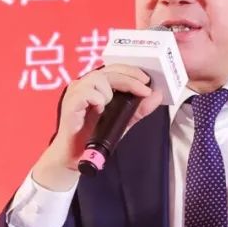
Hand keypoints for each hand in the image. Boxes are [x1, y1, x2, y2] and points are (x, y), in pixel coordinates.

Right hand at [34, 64, 162, 188]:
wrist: (74, 157)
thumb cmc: (92, 137)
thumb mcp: (121, 122)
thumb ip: (138, 109)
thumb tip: (156, 96)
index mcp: (94, 86)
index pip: (113, 69)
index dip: (130, 71)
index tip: (147, 80)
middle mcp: (83, 85)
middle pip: (108, 70)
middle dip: (129, 78)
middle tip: (144, 88)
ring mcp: (75, 93)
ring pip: (97, 78)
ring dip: (109, 92)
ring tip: (107, 107)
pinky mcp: (70, 104)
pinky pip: (87, 93)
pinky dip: (97, 100)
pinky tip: (98, 111)